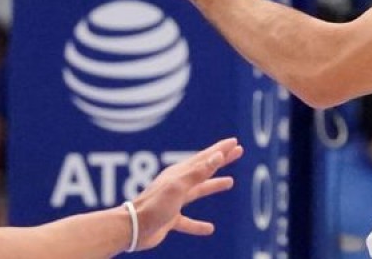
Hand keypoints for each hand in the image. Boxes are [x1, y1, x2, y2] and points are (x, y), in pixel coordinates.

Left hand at [127, 137, 242, 249]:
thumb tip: (217, 155)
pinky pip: (187, 221)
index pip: (204, 158)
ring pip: (198, 191)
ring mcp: (173, 201)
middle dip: (221, 160)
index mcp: (179, 174)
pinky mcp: (170, 219)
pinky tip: (210, 228)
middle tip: (238, 152)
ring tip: (230, 182)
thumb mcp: (178, 187)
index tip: (235, 142)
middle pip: (203, 169)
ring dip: (213, 185)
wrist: (133, 228)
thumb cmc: (154, 205)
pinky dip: (198, 224)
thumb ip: (198, 172)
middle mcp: (177, 184)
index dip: (220, 150)